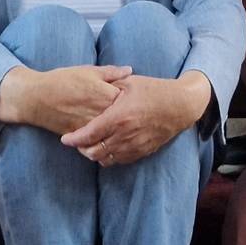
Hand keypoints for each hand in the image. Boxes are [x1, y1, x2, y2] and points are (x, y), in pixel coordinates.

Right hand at [0, 65, 129, 135]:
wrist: (37, 97)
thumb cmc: (63, 80)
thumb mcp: (88, 70)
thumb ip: (111, 72)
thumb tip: (130, 70)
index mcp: (105, 93)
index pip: (129, 101)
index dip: (135, 101)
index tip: (138, 100)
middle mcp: (100, 112)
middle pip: (122, 119)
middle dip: (129, 119)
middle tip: (135, 118)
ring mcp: (91, 126)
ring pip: (111, 134)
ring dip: (118, 132)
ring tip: (123, 130)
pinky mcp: (81, 136)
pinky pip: (96, 142)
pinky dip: (102, 142)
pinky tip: (107, 140)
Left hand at [61, 71, 210, 164]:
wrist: (180, 105)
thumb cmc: (154, 90)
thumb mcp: (130, 83)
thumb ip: (110, 86)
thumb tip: (93, 86)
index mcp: (118, 117)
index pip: (89, 134)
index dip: (74, 139)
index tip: (65, 139)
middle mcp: (125, 135)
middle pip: (94, 152)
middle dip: (82, 149)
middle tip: (77, 141)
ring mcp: (134, 145)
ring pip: (106, 160)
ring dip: (95, 154)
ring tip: (90, 145)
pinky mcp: (142, 151)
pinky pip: (120, 161)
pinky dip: (109, 157)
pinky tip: (107, 147)